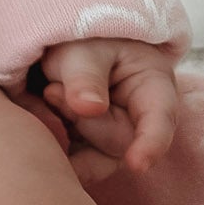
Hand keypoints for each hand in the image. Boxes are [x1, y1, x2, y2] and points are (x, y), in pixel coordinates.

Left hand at [7, 38, 178, 184]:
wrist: (61, 44)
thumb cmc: (81, 39)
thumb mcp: (82, 49)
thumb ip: (85, 76)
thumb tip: (89, 108)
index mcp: (153, 87)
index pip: (160, 120)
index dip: (151, 144)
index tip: (137, 164)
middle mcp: (140, 118)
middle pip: (121, 141)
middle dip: (84, 121)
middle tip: (52, 90)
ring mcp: (116, 137)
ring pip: (98, 157)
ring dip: (69, 131)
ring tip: (49, 95)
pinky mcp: (92, 149)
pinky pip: (80, 165)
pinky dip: (60, 153)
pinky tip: (42, 135)